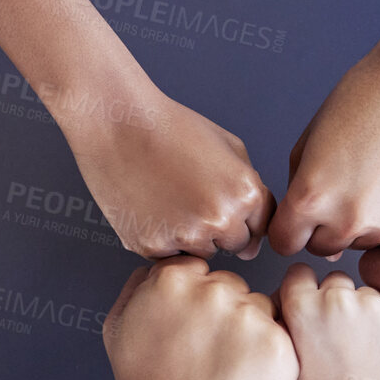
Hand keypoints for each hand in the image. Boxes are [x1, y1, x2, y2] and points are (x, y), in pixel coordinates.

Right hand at [62, 76, 274, 259]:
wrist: (119, 124)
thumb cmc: (172, 129)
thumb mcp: (230, 147)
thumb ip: (252, 191)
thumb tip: (254, 245)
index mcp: (246, 194)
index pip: (260, 228)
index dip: (241, 215)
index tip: (220, 198)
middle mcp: (221, 219)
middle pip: (234, 245)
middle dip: (219, 228)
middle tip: (192, 196)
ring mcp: (186, 237)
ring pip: (201, 253)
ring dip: (192, 237)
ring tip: (169, 199)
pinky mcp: (152, 246)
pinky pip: (168, 255)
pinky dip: (161, 238)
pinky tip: (150, 207)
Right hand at [102, 257, 299, 379]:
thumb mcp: (118, 326)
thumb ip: (138, 285)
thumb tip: (160, 267)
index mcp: (173, 279)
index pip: (201, 271)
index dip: (197, 304)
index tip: (192, 331)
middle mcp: (214, 291)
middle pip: (233, 287)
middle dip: (226, 314)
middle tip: (209, 355)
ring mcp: (248, 317)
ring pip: (261, 308)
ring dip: (251, 332)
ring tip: (226, 369)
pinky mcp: (278, 345)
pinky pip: (282, 335)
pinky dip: (268, 355)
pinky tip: (245, 377)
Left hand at [267, 30, 379, 256]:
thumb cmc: (363, 102)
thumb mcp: (309, 143)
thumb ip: (300, 192)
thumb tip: (312, 238)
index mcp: (312, 198)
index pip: (285, 243)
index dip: (291, 228)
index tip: (301, 216)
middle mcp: (348, 221)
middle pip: (322, 247)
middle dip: (326, 226)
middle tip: (345, 187)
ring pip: (360, 243)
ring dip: (361, 223)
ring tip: (376, 180)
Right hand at [278, 265, 379, 379]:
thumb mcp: (296, 363)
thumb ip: (297, 325)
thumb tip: (303, 302)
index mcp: (300, 310)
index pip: (299, 275)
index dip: (307, 290)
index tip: (314, 304)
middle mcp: (335, 299)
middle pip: (337, 282)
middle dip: (340, 302)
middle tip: (348, 341)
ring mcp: (374, 304)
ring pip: (370, 296)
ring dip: (371, 315)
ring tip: (372, 358)